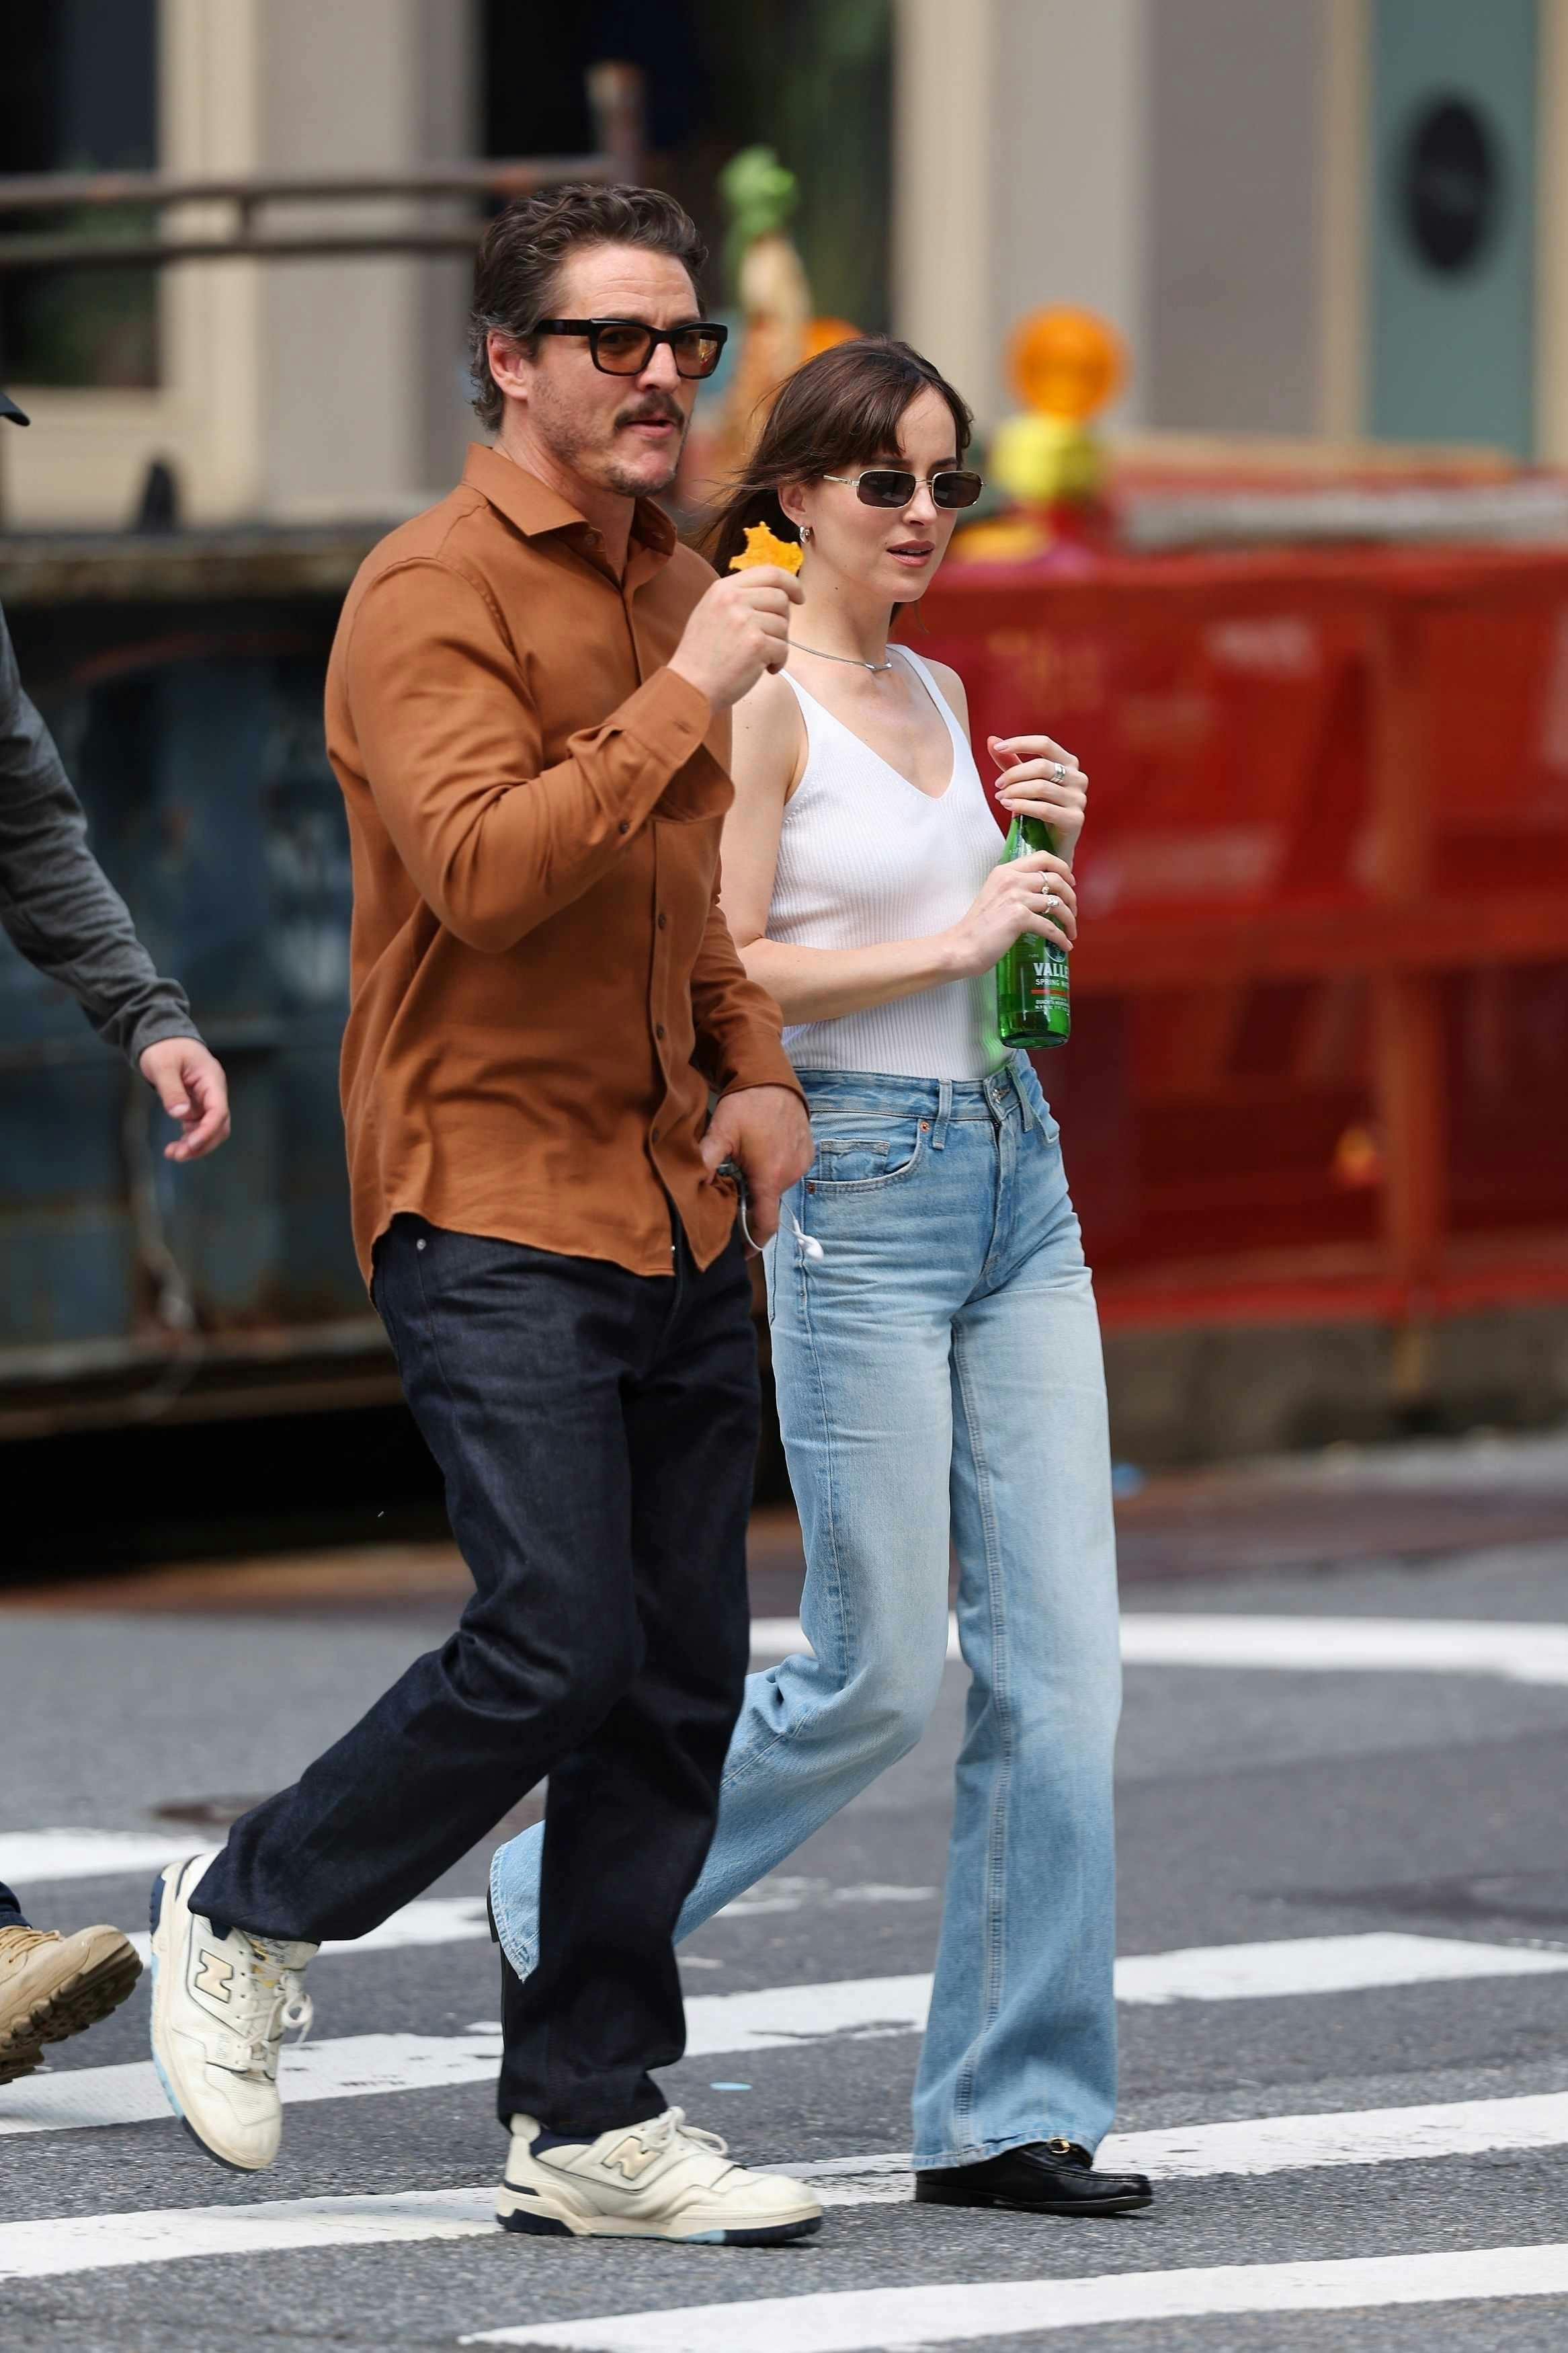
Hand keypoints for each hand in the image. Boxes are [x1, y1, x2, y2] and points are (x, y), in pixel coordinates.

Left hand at [139, 1037, 230, 1161]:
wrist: (161, 1038)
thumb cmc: (163, 1047)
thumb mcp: (163, 1066)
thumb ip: (171, 1090)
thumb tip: (180, 1115)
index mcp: (211, 1080)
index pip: (218, 1110)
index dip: (207, 1130)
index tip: (191, 1144)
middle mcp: (213, 1092)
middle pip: (219, 1125)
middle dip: (202, 1143)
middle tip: (179, 1155)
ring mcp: (205, 1100)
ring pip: (209, 1130)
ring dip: (195, 1145)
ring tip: (173, 1154)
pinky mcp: (196, 1106)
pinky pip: (198, 1127)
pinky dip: (189, 1139)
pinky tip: (175, 1147)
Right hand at [669, 567, 804, 710]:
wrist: (689, 685)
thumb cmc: (701, 655)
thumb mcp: (711, 612)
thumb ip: (738, 599)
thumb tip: (777, 594)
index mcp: (723, 588)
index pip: (769, 572)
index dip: (790, 583)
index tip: (798, 597)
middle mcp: (733, 599)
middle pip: (780, 598)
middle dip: (782, 621)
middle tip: (769, 639)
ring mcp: (745, 621)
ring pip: (784, 625)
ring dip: (778, 644)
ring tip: (758, 658)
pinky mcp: (756, 644)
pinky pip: (783, 649)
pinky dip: (778, 662)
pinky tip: (762, 669)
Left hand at [700, 1082, 812, 1248]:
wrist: (773, 1078)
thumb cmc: (745, 1106)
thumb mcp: (720, 1132)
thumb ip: (706, 1162)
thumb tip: (689, 1187)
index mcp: (768, 1178)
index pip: (765, 1224)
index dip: (754, 1243)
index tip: (743, 1253)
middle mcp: (789, 1176)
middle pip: (766, 1202)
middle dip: (749, 1200)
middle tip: (731, 1185)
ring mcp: (801, 1165)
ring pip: (776, 1186)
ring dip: (761, 1182)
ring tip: (745, 1164)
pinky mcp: (807, 1153)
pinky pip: (787, 1171)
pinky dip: (773, 1168)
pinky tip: (761, 1151)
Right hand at [943, 850, 1077, 979]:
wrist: (961, 946)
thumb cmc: (978, 927)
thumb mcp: (994, 895)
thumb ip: (1014, 888)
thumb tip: (1040, 893)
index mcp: (1005, 871)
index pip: (1043, 857)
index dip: (1062, 867)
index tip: (1070, 881)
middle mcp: (1011, 879)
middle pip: (1056, 879)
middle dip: (1071, 896)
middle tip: (1073, 910)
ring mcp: (1016, 897)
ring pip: (1057, 902)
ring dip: (1070, 918)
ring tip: (1071, 930)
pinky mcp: (1019, 917)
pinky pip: (1050, 926)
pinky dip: (1061, 938)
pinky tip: (1064, 946)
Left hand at [988, 733, 1088, 864]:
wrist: (1051, 845)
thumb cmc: (1038, 811)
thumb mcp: (1023, 783)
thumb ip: (1010, 762)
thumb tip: (991, 739)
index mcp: (1068, 764)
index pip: (1045, 744)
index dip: (1020, 743)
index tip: (998, 749)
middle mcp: (1078, 778)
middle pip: (1041, 766)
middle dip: (1014, 774)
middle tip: (997, 785)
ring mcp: (1079, 799)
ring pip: (1041, 787)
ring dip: (1015, 791)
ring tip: (1001, 798)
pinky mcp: (1075, 819)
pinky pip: (1044, 809)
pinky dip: (1022, 806)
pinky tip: (1009, 807)